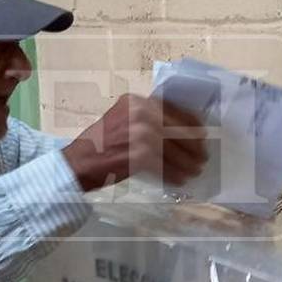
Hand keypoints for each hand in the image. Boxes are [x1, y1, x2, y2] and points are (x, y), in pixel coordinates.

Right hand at [62, 94, 206, 191]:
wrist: (79, 162)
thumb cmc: (99, 143)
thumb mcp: (122, 118)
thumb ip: (146, 118)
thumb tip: (179, 130)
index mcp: (137, 101)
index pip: (174, 110)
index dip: (191, 124)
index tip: (201, 135)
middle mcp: (141, 113)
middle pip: (178, 131)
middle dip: (193, 147)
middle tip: (202, 158)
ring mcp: (141, 133)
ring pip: (174, 151)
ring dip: (187, 164)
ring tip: (194, 171)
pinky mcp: (141, 154)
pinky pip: (165, 166)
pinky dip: (174, 174)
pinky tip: (180, 179)